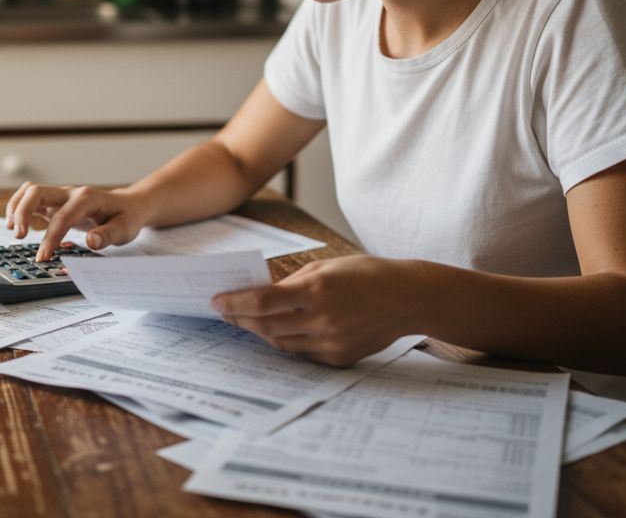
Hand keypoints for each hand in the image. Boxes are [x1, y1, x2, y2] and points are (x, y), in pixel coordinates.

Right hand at [5, 182, 149, 260]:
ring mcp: (60, 197)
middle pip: (37, 192)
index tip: (43, 257)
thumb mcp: (124, 230)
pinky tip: (15, 225)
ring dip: (16, 207)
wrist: (128, 206)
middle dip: (22, 212)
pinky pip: (30, 198)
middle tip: (18, 236)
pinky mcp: (54, 203)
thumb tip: (91, 242)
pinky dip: (18, 208)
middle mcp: (70, 194)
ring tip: (12, 230)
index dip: (50, 237)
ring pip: (29, 191)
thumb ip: (107, 235)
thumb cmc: (125, 218)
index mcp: (87, 199)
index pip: (62, 217)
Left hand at [211, 255, 423, 365]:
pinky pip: (302, 353)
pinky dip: (287, 341)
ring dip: (259, 331)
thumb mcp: (327, 266)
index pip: (261, 302)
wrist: (409, 298)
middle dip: (239, 319)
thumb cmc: (367, 274)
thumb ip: (292, 281)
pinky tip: (279, 330)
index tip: (216, 301)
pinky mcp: (338, 358)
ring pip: (280, 343)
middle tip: (225, 312)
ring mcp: (330, 342)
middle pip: (264, 326)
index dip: (234, 303)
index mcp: (317, 290)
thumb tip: (260, 291)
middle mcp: (321, 319)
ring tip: (247, 321)